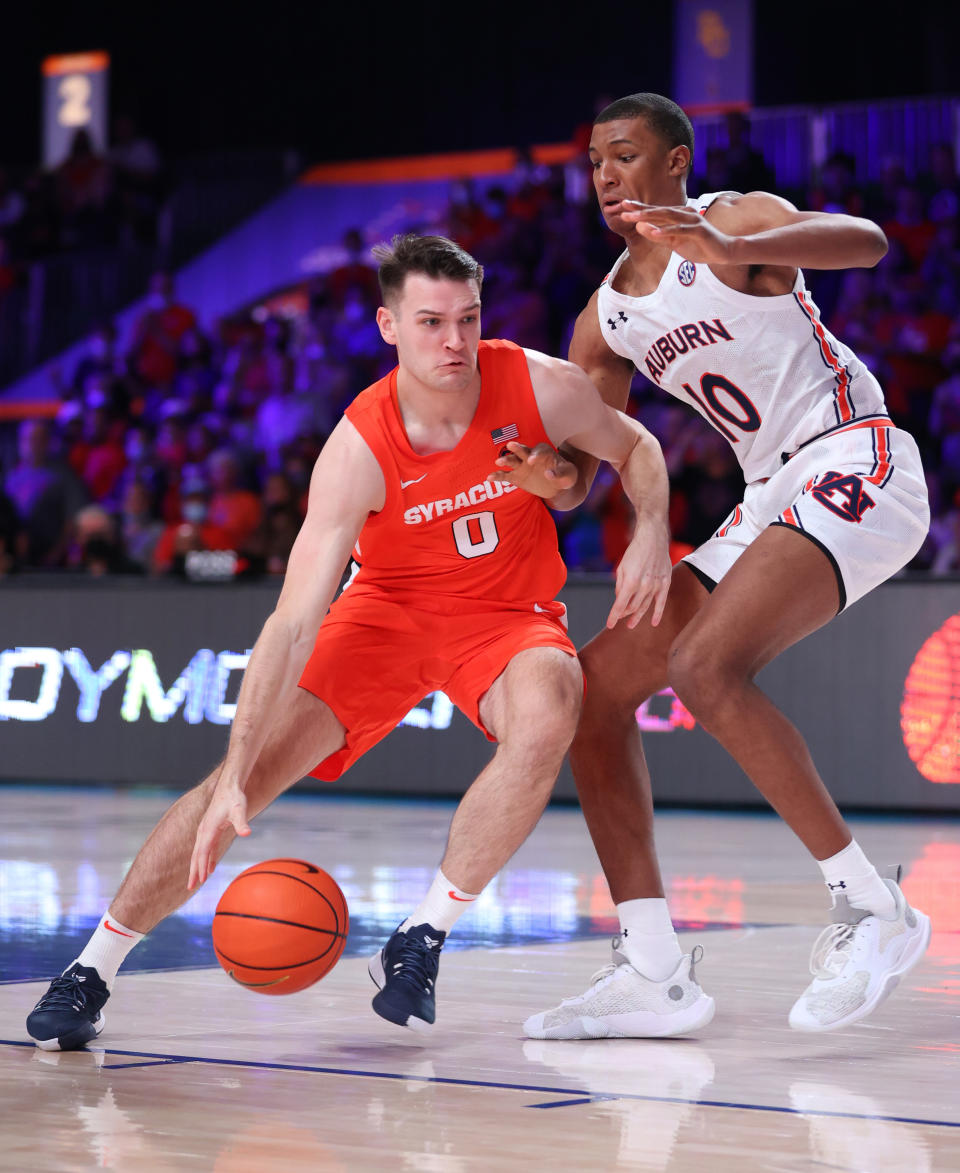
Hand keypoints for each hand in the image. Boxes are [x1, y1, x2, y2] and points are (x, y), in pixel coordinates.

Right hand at [187, 776, 250, 889]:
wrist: (230, 786)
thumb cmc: (235, 798)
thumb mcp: (240, 810)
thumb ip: (242, 822)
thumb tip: (246, 833)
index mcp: (208, 829)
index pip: (203, 852)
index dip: (201, 866)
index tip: (200, 881)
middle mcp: (204, 830)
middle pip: (197, 855)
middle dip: (193, 871)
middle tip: (190, 888)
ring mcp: (206, 830)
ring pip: (200, 852)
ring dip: (198, 866)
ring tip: (196, 881)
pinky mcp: (210, 829)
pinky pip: (207, 847)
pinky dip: (207, 858)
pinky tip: (210, 868)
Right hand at [487, 442, 577, 498]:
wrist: (557, 486)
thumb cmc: (565, 476)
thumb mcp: (569, 475)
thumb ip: (560, 474)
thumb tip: (548, 474)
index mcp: (545, 452)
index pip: (539, 450)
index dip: (535, 454)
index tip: (531, 461)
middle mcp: (531, 456)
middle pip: (523, 450)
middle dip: (517, 448)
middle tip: (511, 445)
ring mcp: (522, 466)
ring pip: (512, 460)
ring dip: (506, 459)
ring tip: (499, 462)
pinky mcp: (516, 477)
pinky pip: (505, 475)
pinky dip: (497, 476)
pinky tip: (489, 478)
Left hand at [606, 520, 671, 629]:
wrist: (652, 538)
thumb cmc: (635, 551)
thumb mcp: (621, 568)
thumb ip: (619, 586)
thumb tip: (620, 600)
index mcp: (630, 581)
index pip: (620, 605)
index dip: (614, 616)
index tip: (610, 624)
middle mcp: (644, 585)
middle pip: (632, 607)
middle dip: (624, 615)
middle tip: (620, 619)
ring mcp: (656, 585)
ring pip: (645, 606)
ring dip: (637, 616)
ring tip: (631, 624)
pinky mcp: (665, 583)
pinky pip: (661, 602)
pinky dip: (657, 614)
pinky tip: (654, 623)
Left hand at [621, 202, 735, 264]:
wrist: (723, 252)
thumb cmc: (698, 247)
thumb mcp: (674, 244)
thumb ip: (659, 236)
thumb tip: (640, 227)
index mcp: (678, 216)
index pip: (655, 211)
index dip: (639, 208)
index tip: (622, 206)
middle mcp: (684, 213)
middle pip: (659, 210)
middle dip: (640, 210)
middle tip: (623, 208)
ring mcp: (692, 220)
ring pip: (668, 216)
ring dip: (651, 216)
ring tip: (635, 218)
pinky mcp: (699, 230)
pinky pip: (681, 230)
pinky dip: (667, 231)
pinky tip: (655, 232)